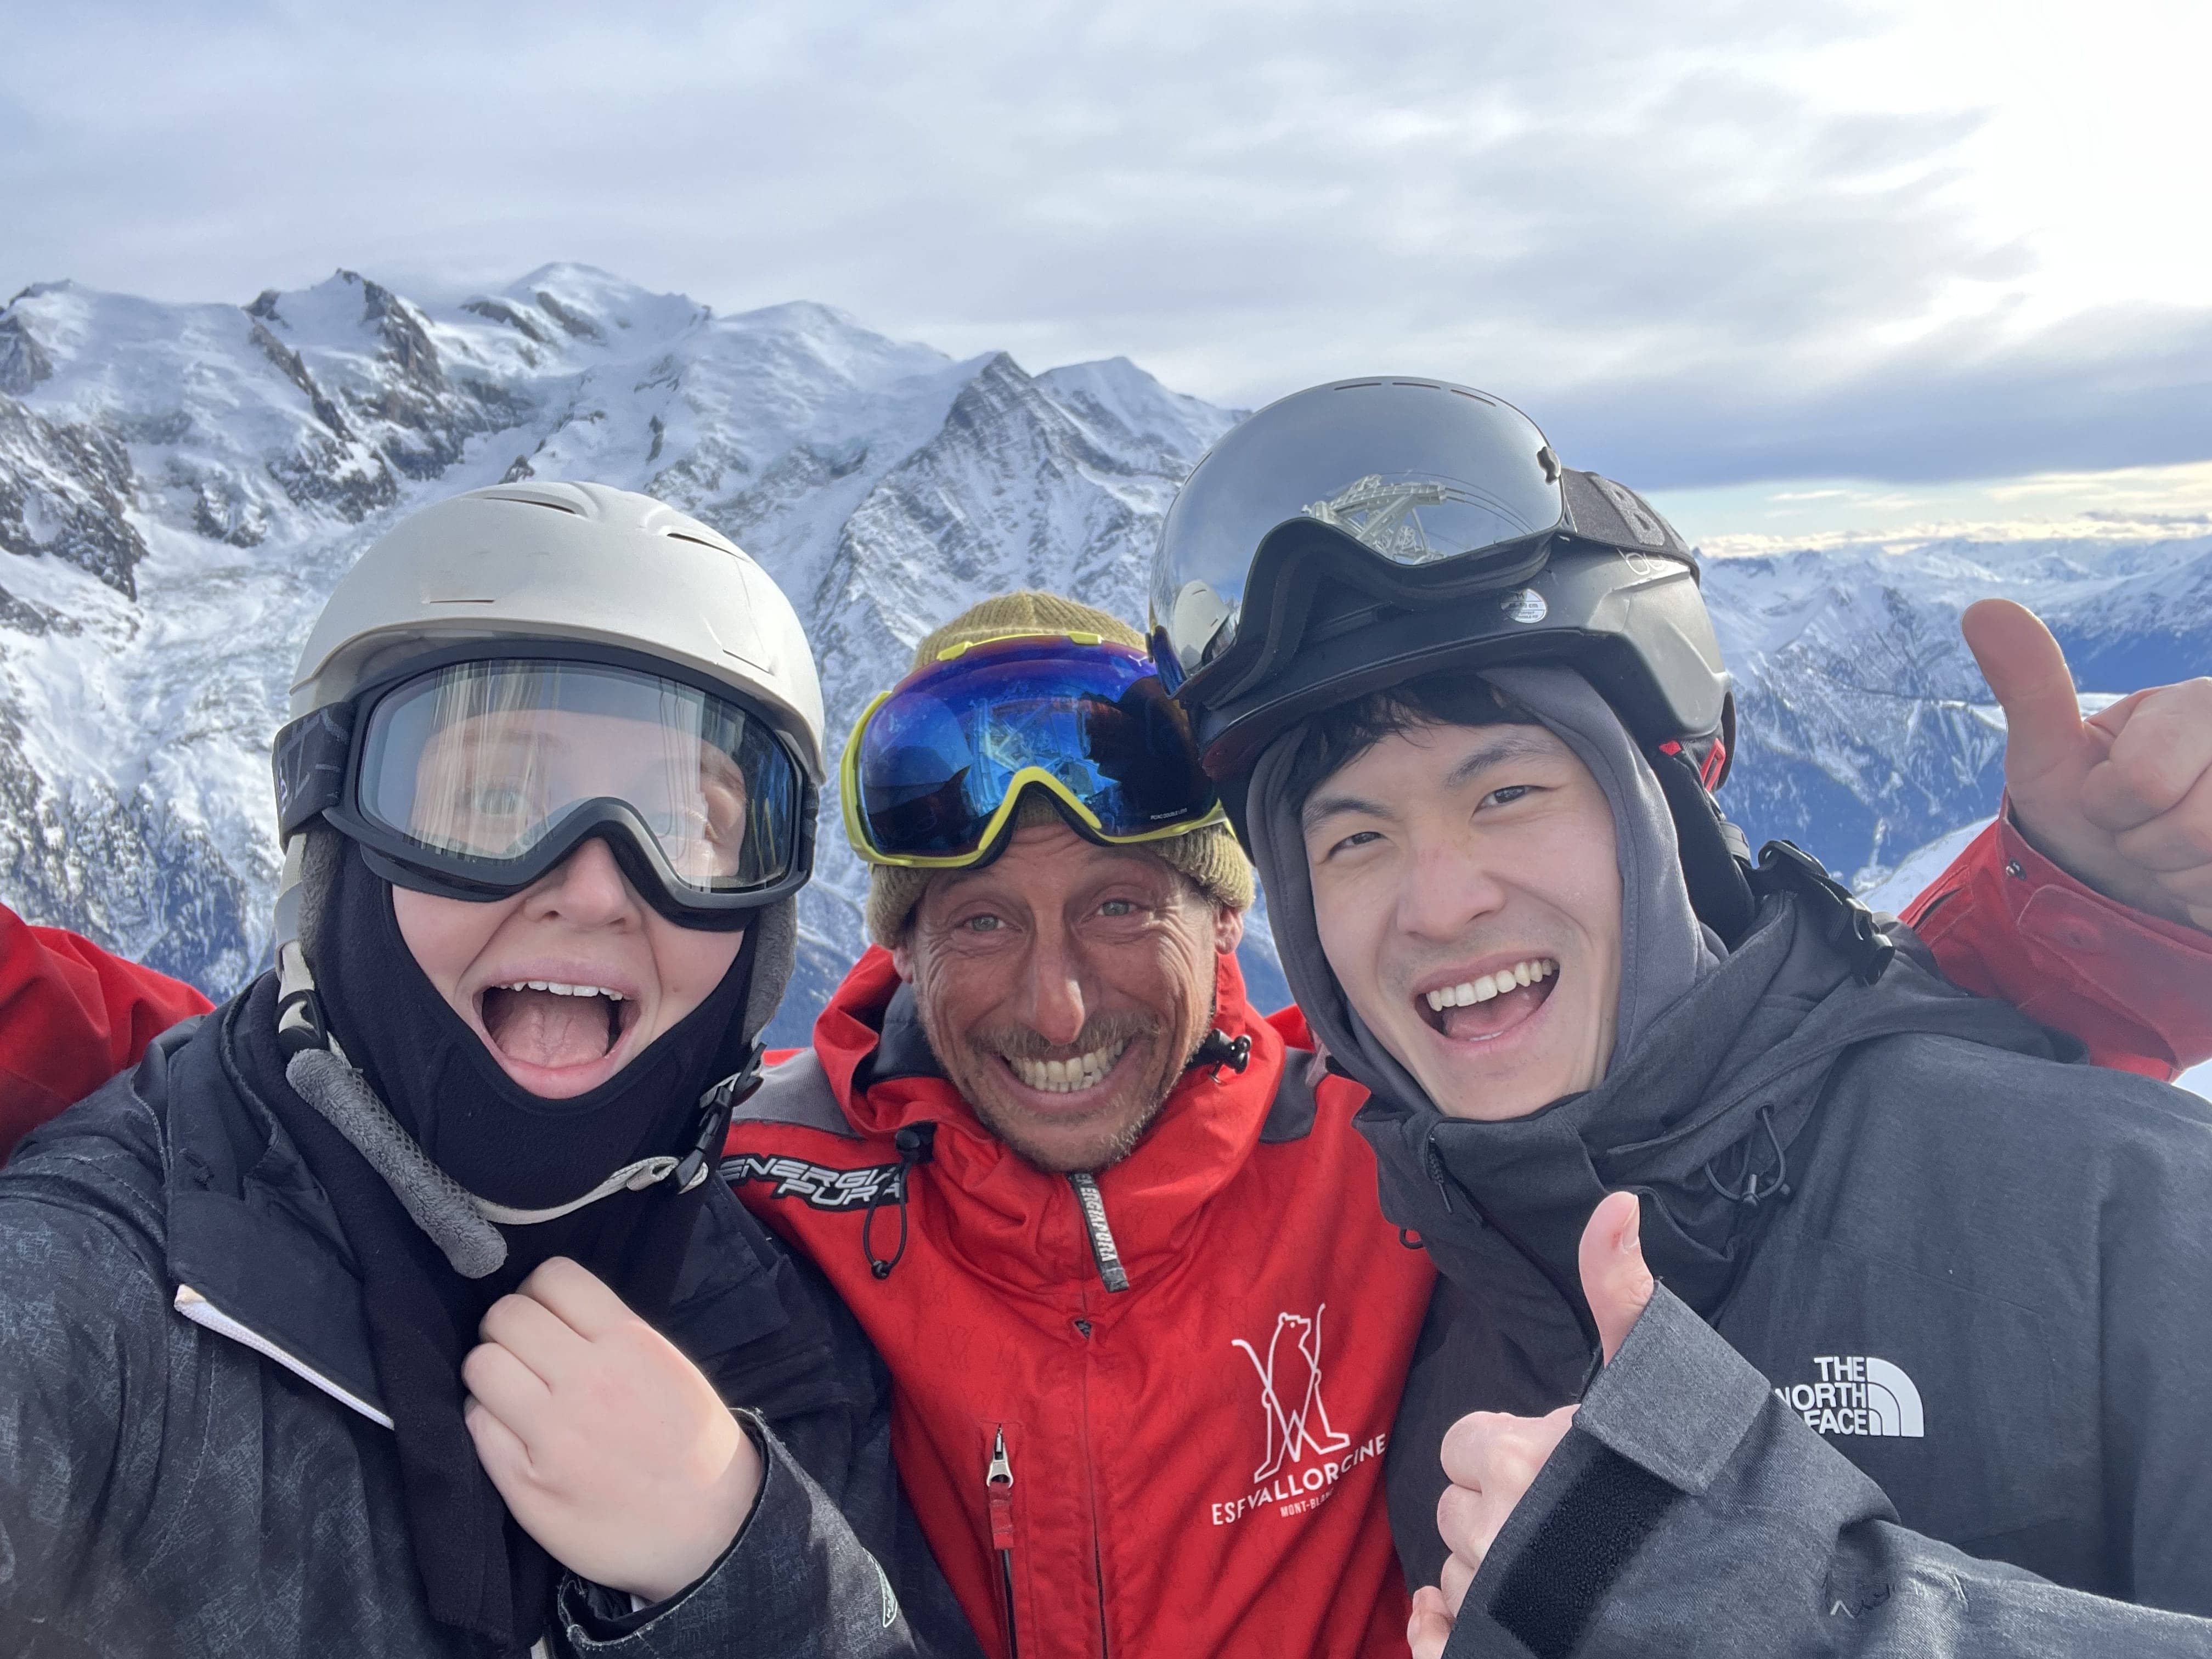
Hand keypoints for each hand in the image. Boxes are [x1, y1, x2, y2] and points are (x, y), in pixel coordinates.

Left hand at [462, 1257, 763, 1604]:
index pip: (552, 1277)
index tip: (546, 1316)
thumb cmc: (691, 1443)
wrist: (711, 1528)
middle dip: (507, 1328)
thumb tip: (551, 1307)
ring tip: (512, 1391)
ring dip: (491, 1372)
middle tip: (522, 1354)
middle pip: (505, 1315)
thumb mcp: (669, 1365)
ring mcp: (553, 1434)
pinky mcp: (526, 1483)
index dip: (539, 1292)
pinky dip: (486, 1419)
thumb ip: (613, 1333)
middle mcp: (587, 1381)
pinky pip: (476, 1423)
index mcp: (629, 1343)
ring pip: (480, 1364)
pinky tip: (512, 1431)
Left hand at [1409, 1192, 1653, 1658]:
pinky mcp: (1499, 1649)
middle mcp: (1494, 1529)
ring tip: (1562, 1567)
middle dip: (1500, 1506)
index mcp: (1516, 1457)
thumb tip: (1618, 1203)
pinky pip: (1439, 1643)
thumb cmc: (1696, 1477)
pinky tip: (1462, 1619)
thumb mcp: (1656, 1373)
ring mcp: (1495, 1597)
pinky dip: (1444, 1632)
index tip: (1555, 1461)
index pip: (1464, 1443)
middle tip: (1564, 1515)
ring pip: (1459, 1572)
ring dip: (1493, 1567)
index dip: (1507, 1450)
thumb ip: (1619, 1289)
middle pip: (1457, 1508)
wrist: (1750, 1592)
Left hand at [1964, 598, 2211, 931]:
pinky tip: (2201, 873)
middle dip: (2148, 845)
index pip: (2146, 783)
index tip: (2110, 795)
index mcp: (2201, 702)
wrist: (2125, 877)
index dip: (2112, 805)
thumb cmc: (2086, 808)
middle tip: (2143, 827)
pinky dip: (2206, 899)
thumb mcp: (2048, 754)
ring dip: (2181, 875)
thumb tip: (1982, 609)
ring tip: (2175, 851)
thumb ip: (2029, 686)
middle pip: (2196, 829)